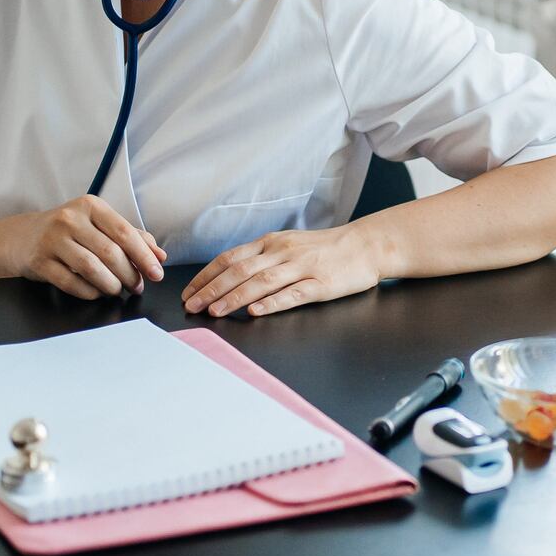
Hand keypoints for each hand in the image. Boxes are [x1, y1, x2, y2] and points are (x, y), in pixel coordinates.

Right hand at [0, 196, 166, 299]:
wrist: (23, 237)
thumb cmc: (70, 232)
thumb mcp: (99, 225)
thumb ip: (131, 237)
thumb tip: (160, 255)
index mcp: (90, 206)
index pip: (124, 232)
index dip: (144, 256)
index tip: (156, 273)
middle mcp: (70, 219)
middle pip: (110, 252)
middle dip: (129, 275)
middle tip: (137, 287)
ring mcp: (52, 240)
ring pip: (91, 268)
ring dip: (111, 285)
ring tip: (118, 290)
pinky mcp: (39, 261)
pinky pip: (71, 283)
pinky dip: (89, 292)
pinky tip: (97, 293)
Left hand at [181, 223, 383, 317]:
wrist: (367, 245)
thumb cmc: (326, 248)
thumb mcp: (290, 245)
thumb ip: (263, 258)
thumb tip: (229, 273)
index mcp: (272, 243)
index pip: (231, 258)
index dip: (207, 276)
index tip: (188, 292)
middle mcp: (283, 253)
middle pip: (240, 270)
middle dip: (212, 289)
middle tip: (191, 306)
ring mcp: (302, 268)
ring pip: (262, 282)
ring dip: (234, 297)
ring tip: (215, 312)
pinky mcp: (321, 284)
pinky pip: (293, 294)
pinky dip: (272, 303)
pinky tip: (256, 311)